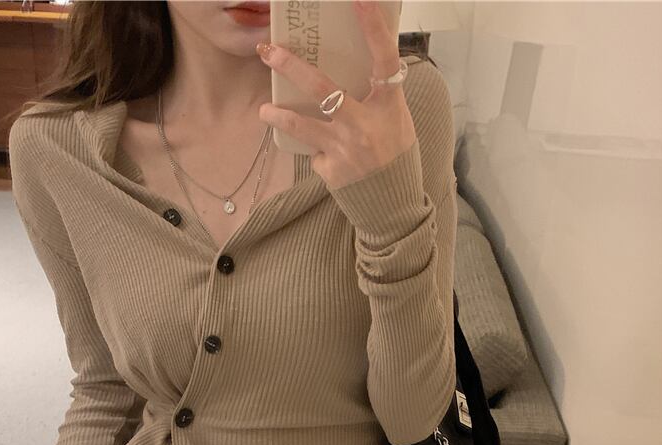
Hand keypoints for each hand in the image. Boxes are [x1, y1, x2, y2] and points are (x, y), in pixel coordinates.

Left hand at [256, 0, 416, 190]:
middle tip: (268, 51)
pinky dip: (316, 150)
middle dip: (291, 67)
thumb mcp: (397, 122)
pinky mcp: (330, 170)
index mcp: (388, 106)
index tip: (358, 0)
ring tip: (264, 111)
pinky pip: (314, 151)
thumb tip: (359, 68)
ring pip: (301, 124)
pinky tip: (326, 158)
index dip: (373, 27)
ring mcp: (344, 149)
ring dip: (278, 115)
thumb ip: (378, 97)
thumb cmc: (396, 158)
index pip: (384, 58)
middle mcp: (365, 125)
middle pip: (323, 88)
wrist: (393, 207)